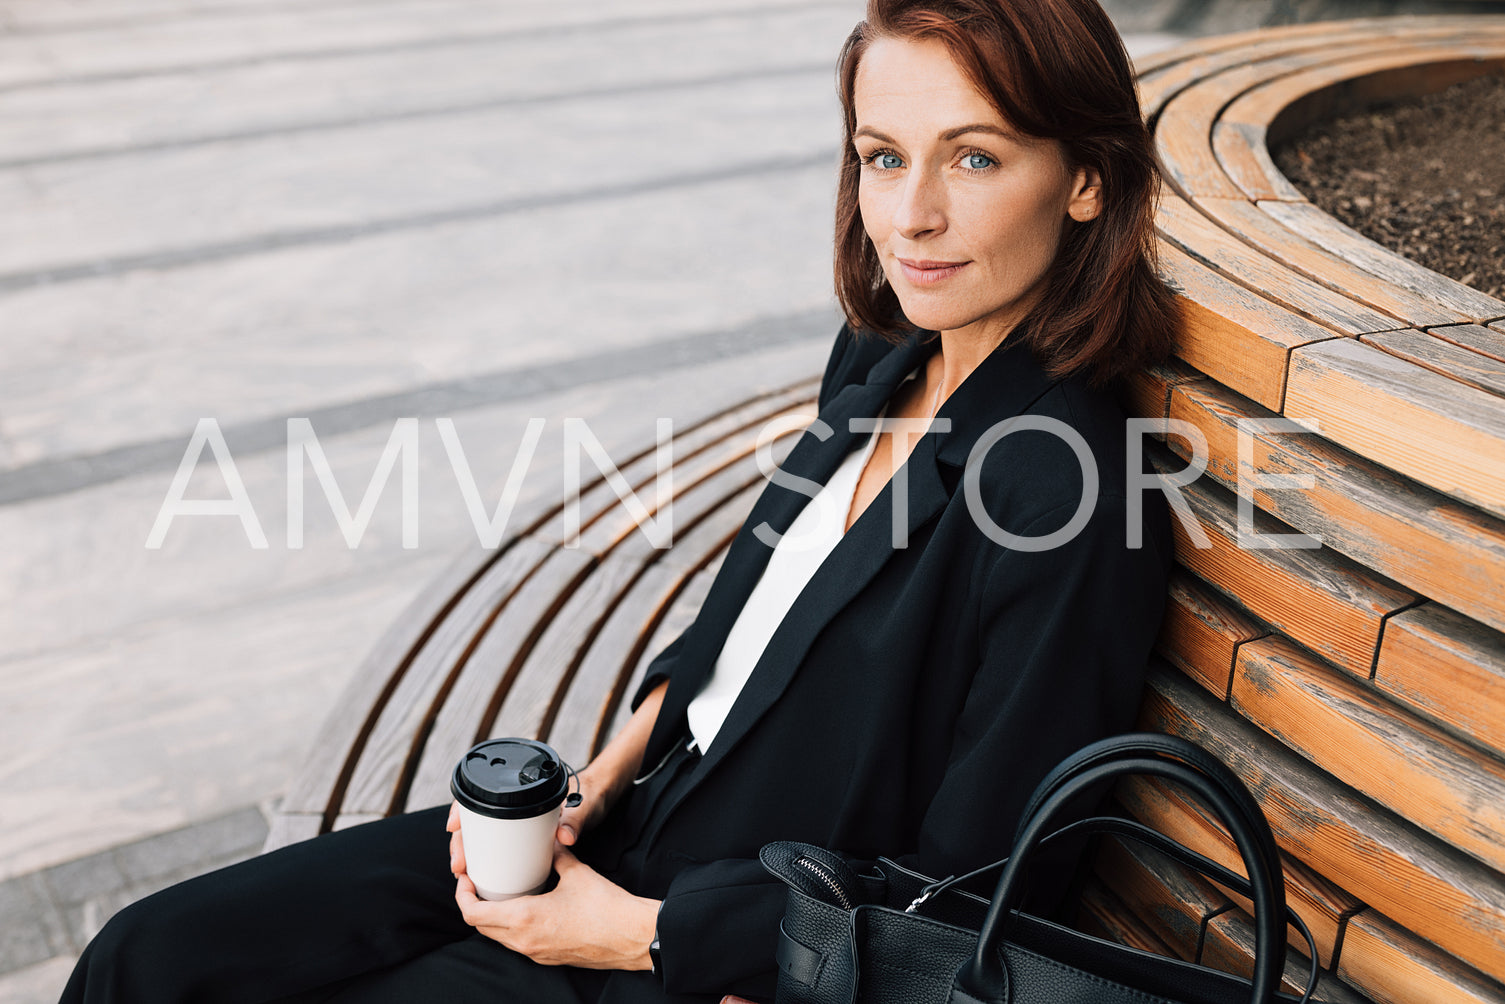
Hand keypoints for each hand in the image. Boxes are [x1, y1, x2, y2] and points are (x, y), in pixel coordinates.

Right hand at [445, 754, 621, 870]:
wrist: (603, 798)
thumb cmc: (592, 797)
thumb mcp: (585, 808)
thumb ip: (577, 820)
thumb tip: (565, 836)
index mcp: (524, 790)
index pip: (482, 794)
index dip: (461, 809)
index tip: (454, 827)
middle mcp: (515, 804)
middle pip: (476, 821)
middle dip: (462, 843)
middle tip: (459, 866)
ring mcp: (517, 820)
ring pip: (482, 836)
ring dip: (469, 854)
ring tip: (464, 875)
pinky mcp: (524, 836)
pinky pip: (496, 846)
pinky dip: (484, 859)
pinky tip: (479, 877)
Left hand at [454, 842, 659, 969]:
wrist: (633, 937)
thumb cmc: (608, 909)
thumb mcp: (577, 872)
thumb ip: (557, 856)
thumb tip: (549, 843)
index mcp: (525, 919)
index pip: (474, 914)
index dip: (462, 895)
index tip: (465, 878)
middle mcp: (525, 941)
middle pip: (481, 927)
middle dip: (473, 903)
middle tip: (477, 882)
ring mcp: (536, 953)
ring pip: (498, 937)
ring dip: (491, 916)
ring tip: (498, 892)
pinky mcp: (548, 957)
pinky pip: (517, 943)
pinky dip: (510, 926)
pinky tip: (522, 907)